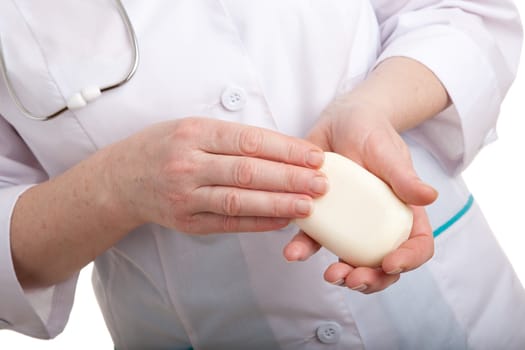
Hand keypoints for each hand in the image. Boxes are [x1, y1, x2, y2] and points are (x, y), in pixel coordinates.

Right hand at [104, 117, 327, 232]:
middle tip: (321, 183)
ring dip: (278, 204)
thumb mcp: (191, 127)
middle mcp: (188, 165)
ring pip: (240, 201)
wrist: (121, 180)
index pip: (249, 141)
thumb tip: (281, 149)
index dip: (286, 149)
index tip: (314, 155)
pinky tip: (282, 221)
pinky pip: (228, 223)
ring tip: (309, 205)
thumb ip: (231, 137)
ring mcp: (186, 196)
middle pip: (248, 172)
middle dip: (290, 178)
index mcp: (193, 134)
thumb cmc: (162, 147)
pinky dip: (258, 223)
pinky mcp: (187, 222)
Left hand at [283, 102, 436, 292]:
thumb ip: (404, 176)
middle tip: (353, 278)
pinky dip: (305, 249)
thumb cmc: (372, 133)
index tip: (390, 263)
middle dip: (372, 278)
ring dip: (343, 275)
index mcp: (403, 210)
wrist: (340, 121)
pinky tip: (294, 251)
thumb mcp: (387, 152)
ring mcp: (350, 224)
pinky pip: (315, 239)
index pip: (417, 243)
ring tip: (330, 276)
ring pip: (351, 260)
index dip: (409, 259)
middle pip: (384, 264)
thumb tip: (429, 197)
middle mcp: (378, 223)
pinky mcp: (323, 217)